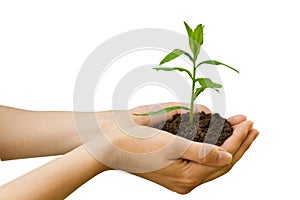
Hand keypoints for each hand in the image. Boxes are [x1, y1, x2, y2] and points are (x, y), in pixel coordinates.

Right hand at [129, 103, 258, 193]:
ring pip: (214, 161)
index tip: (248, 123)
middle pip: (222, 162)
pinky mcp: (176, 168)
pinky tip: (220, 138)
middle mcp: (186, 180)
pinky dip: (215, 147)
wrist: (113, 144)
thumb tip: (228, 157)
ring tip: (242, 131)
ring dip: (230, 144)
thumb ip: (201, 152)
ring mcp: (181, 175)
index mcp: (186, 177)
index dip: (238, 139)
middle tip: (253, 126)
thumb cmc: (137, 143)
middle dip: (240, 143)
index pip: (222, 157)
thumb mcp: (170, 145)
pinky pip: (203, 159)